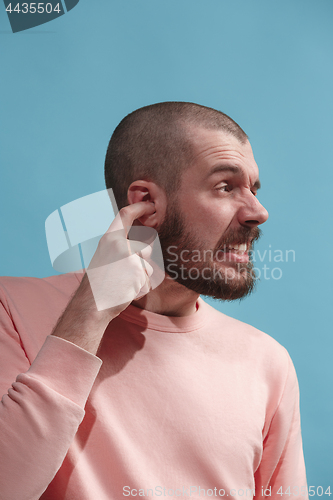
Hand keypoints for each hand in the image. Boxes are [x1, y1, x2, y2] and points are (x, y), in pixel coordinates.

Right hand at [86, 201, 156, 317]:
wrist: (91, 306)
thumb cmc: (97, 285)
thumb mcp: (104, 258)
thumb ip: (121, 249)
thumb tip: (145, 247)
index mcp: (109, 239)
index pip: (125, 215)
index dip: (140, 207)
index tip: (150, 204)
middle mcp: (120, 245)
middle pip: (145, 248)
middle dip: (141, 262)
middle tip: (123, 275)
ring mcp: (130, 259)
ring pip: (148, 267)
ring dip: (141, 278)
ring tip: (123, 284)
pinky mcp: (138, 273)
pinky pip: (148, 281)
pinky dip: (141, 289)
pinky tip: (126, 292)